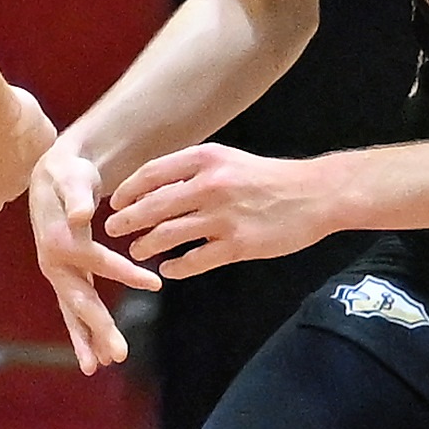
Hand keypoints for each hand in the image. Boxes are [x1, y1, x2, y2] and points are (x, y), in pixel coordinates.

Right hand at [28, 142, 153, 374]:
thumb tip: (79, 215)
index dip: (125, 272)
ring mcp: (58, 273)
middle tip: (119, 355)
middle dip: (99, 328)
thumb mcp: (72, 176)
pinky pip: (75, 309)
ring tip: (102, 366)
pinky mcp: (66, 277)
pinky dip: (85, 332)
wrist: (53, 175)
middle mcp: (54, 262)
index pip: (97, 260)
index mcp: (60, 240)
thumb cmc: (68, 172)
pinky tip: (98, 354)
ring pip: (74, 312)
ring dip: (88, 339)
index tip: (156, 282)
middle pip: (80, 300)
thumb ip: (77, 195)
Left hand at [102, 144, 341, 280]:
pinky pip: (195, 260)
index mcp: (206, 160)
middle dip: (127, 220)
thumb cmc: (270, 178)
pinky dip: (176, 267)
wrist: (315, 195)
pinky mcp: (238, 244)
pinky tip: (169, 269)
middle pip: (153, 206)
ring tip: (137, 250)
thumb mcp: (230, 161)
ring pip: (168, 235)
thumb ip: (194, 171)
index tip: (116, 202)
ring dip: (147, 245)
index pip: (152, 174)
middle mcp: (211, 186)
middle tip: (113, 229)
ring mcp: (223, 217)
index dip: (128, 190)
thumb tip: (155, 187)